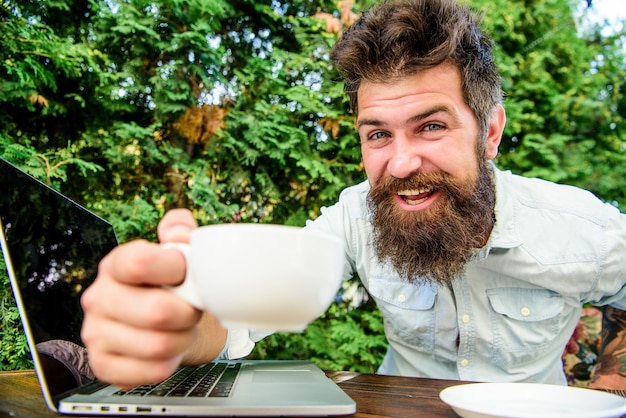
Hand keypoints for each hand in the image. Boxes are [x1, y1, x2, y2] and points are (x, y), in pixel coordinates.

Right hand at [81, 209, 204, 388]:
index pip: (140, 262)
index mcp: (116, 264)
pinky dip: (170, 363)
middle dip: (188, 313)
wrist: (160, 323)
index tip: (186, 274)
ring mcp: (96, 333)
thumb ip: (181, 231)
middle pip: (157, 311)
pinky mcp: (103, 365)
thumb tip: (177, 231)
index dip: (176, 269)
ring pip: (158, 345)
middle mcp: (98, 297)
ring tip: (182, 329)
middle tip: (192, 309)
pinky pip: (150, 371)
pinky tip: (168, 351)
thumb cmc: (170, 285)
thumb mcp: (178, 251)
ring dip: (182, 339)